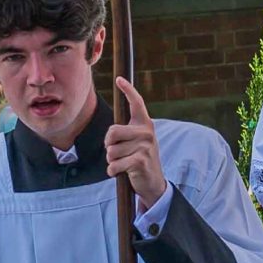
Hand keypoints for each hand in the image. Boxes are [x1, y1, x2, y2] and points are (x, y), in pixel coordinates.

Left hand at [105, 77, 167, 206]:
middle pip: (112, 132)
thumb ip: (125, 133)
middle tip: (117, 153)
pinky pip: (114, 164)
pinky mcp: (140, 160)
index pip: (136, 103)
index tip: (119, 79)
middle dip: (108, 145)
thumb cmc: (139, 159)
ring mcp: (145, 146)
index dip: (128, 90)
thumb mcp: (136, 143)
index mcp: (145, 124)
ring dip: (112, 161)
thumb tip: (111, 132)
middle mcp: (147, 132)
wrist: (153, 183)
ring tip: (124, 163)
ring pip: (111, 151)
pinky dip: (113, 171)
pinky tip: (123, 173)